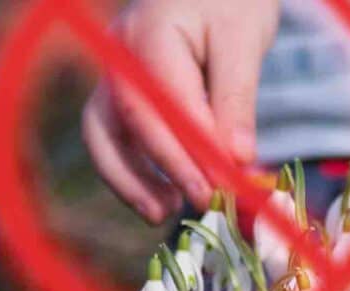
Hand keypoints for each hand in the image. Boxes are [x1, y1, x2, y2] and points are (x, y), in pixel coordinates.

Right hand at [82, 0, 280, 223]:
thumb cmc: (232, 1)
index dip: (190, 153)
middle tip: (205, 204)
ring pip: (105, 135)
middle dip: (162, 171)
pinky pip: (117, 136)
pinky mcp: (124, 93)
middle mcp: (120, 55)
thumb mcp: (244, 41)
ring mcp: (116, 74)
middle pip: (123, 123)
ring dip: (131, 179)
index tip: (223, 186)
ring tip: (168, 212)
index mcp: (150, 34)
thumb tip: (238, 160)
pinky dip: (134, 170)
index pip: (163, 105)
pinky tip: (164, 195)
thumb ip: (236, 99)